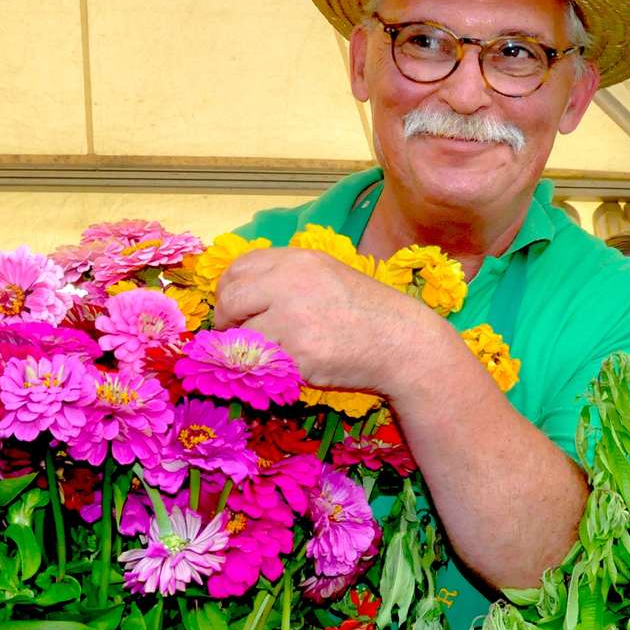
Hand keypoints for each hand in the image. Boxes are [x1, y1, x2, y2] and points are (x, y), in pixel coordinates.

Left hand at [212, 247, 445, 396]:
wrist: (402, 342)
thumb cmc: (364, 312)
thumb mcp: (326, 276)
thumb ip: (285, 279)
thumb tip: (237, 296)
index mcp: (297, 261)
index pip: (239, 268)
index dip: (229, 291)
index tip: (233, 309)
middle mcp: (291, 283)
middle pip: (231, 299)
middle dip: (227, 320)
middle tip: (235, 335)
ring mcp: (294, 319)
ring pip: (243, 337)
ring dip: (249, 349)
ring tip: (269, 353)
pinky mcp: (299, 354)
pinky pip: (264, 363)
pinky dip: (271, 368)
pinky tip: (292, 366)